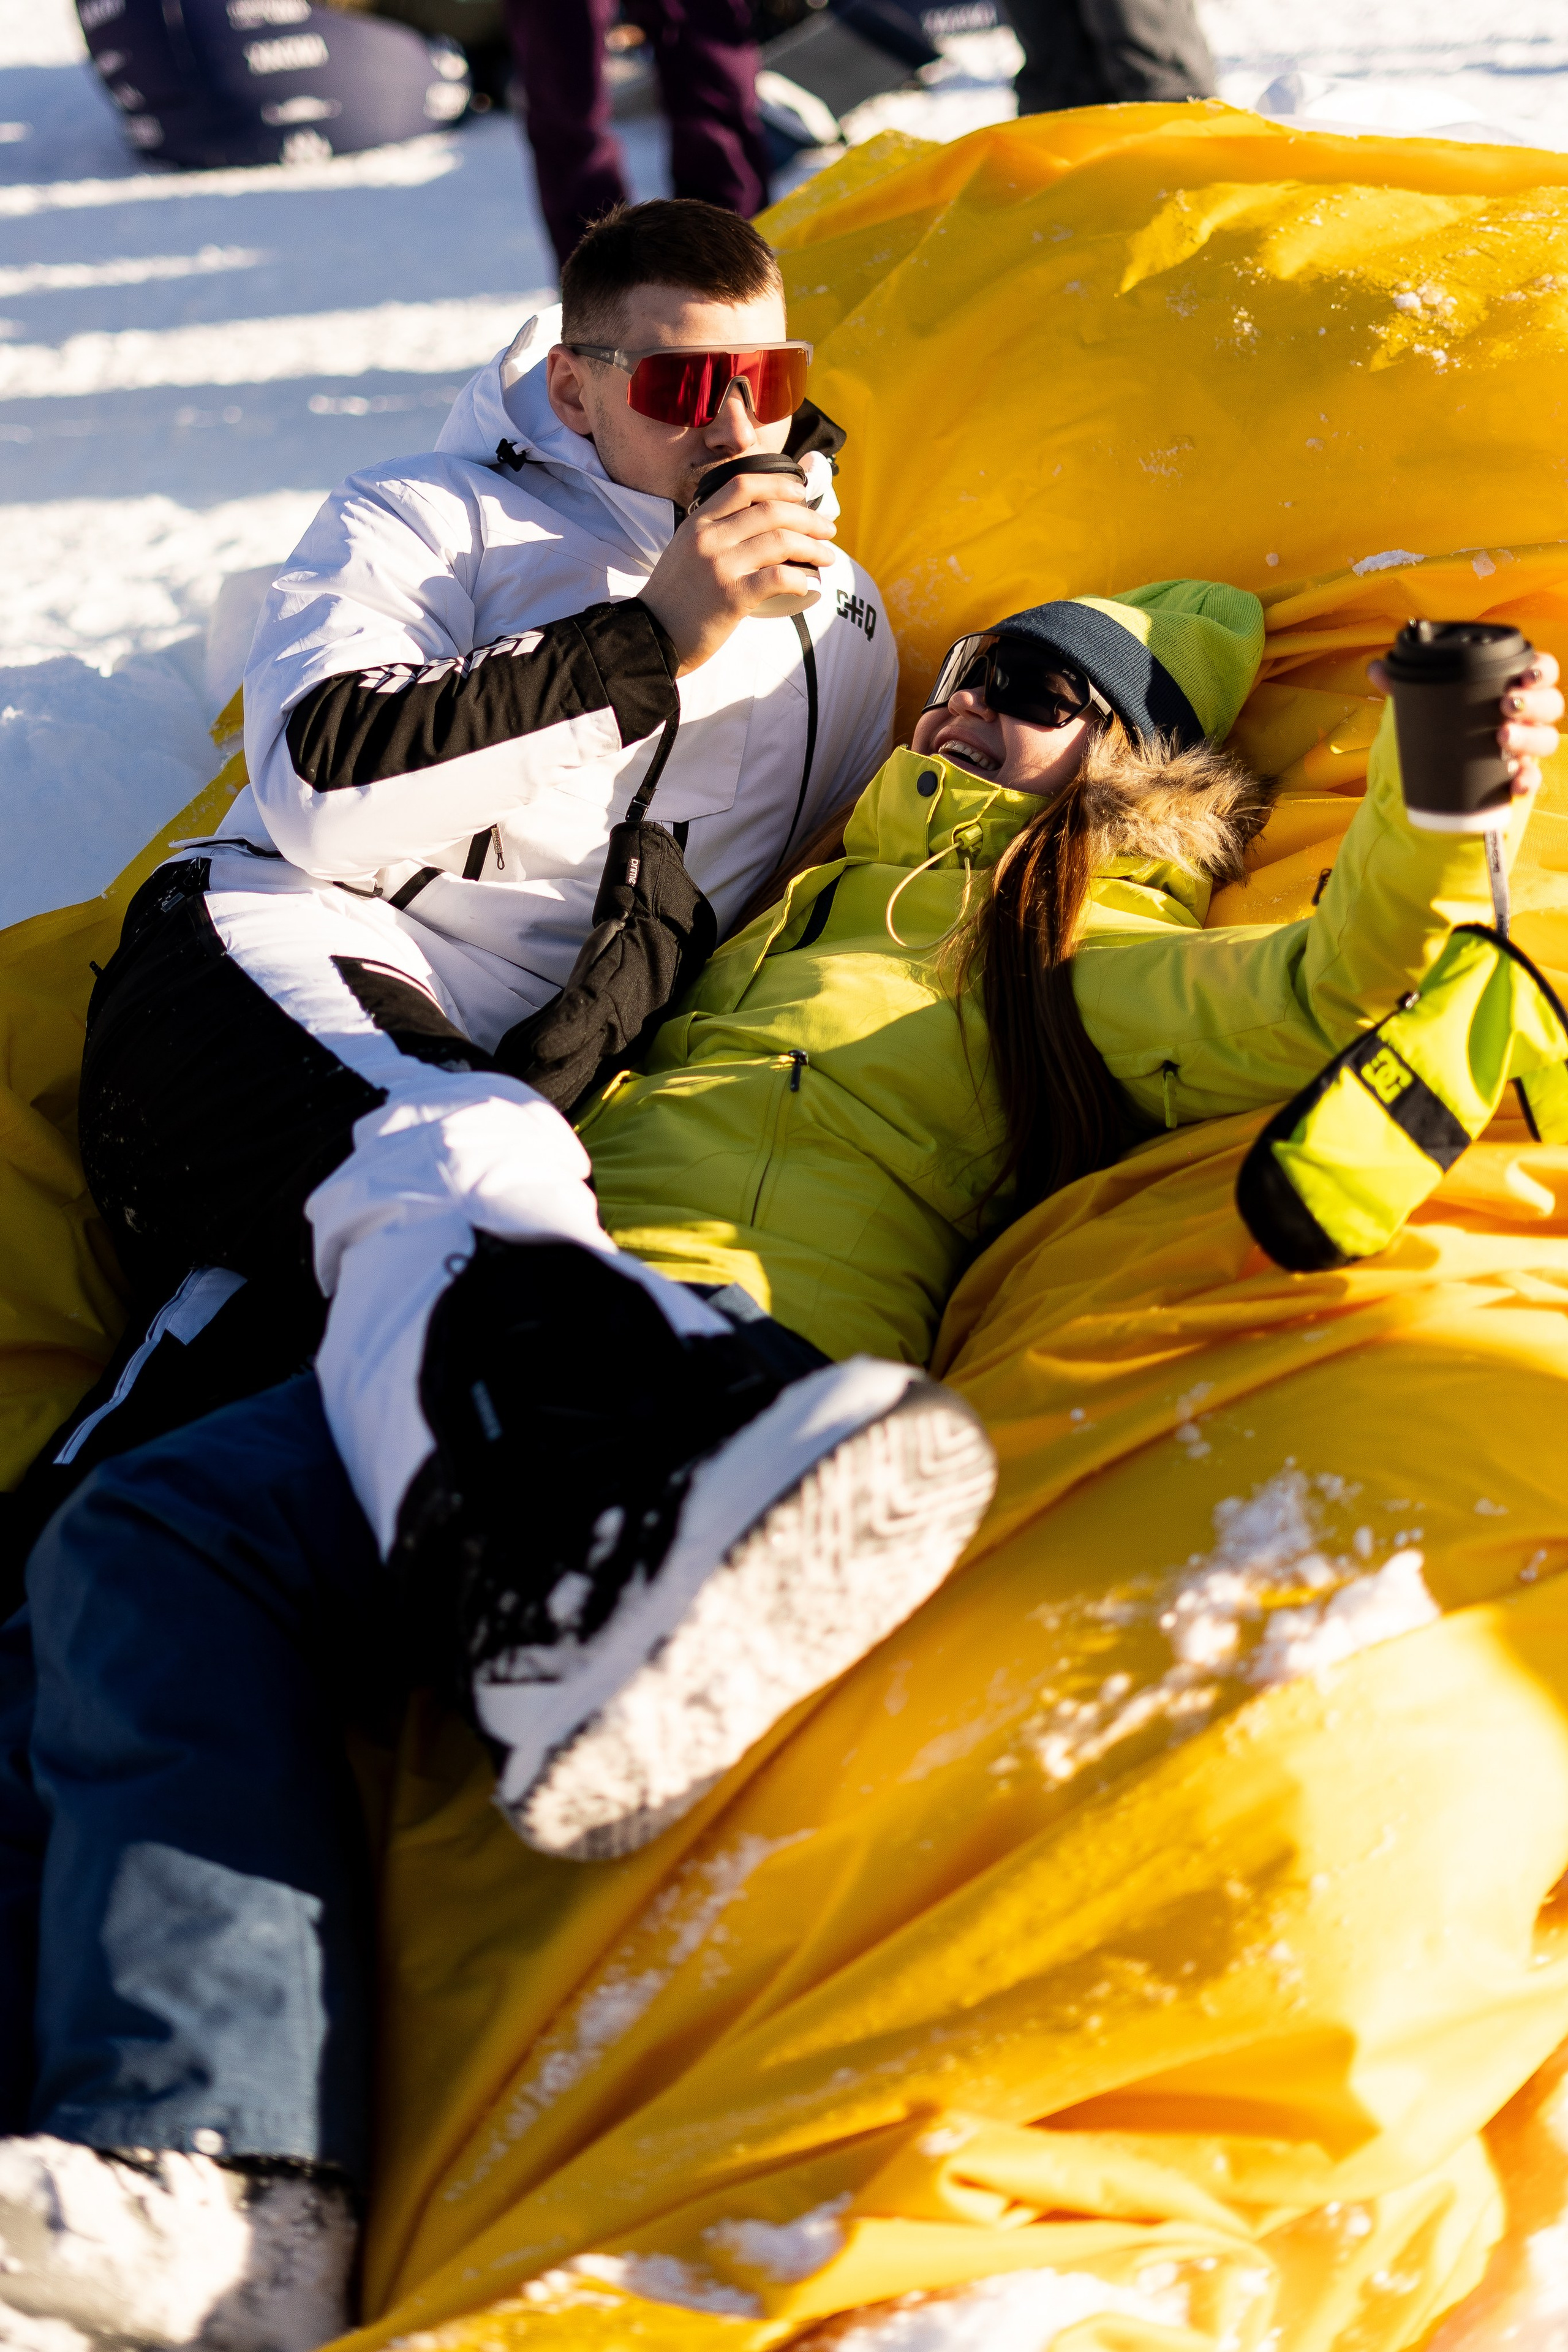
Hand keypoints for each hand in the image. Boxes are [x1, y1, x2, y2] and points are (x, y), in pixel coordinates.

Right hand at [639, 474, 836, 674]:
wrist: (649, 636)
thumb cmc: (673, 599)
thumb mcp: (685, 551)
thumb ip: (715, 534)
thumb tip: (759, 527)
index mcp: (698, 522)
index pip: (743, 485)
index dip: (779, 484)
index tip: (801, 493)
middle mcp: (709, 537)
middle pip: (771, 511)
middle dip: (809, 517)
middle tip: (828, 529)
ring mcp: (720, 565)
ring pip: (780, 540)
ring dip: (813, 547)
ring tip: (828, 557)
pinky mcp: (732, 597)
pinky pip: (779, 577)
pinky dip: (801, 578)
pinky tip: (808, 584)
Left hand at [1369, 651, 1562, 800]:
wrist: (1443, 770)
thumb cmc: (1447, 724)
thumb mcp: (1427, 703)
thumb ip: (1405, 685)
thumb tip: (1376, 668)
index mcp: (1513, 687)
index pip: (1542, 671)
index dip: (1540, 670)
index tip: (1524, 675)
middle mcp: (1527, 715)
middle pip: (1550, 704)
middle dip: (1533, 702)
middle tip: (1505, 704)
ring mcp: (1526, 746)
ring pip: (1546, 739)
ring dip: (1529, 736)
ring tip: (1501, 736)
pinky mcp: (1519, 775)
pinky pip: (1533, 778)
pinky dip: (1527, 780)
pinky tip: (1515, 784)